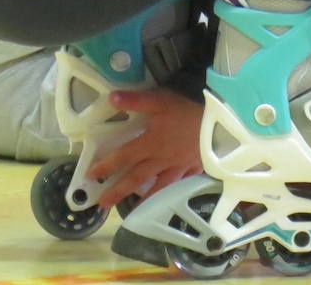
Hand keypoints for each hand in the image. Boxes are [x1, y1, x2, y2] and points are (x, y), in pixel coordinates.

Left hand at [89, 87, 203, 209]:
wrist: (219, 124)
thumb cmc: (187, 110)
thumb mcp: (159, 100)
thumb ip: (135, 101)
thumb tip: (110, 98)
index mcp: (149, 144)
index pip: (122, 156)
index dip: (106, 165)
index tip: (91, 176)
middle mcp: (160, 159)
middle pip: (135, 178)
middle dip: (117, 191)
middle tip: (102, 204)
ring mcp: (177, 166)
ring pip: (156, 186)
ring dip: (142, 199)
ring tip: (132, 211)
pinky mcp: (193, 167)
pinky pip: (179, 182)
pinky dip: (172, 191)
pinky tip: (169, 195)